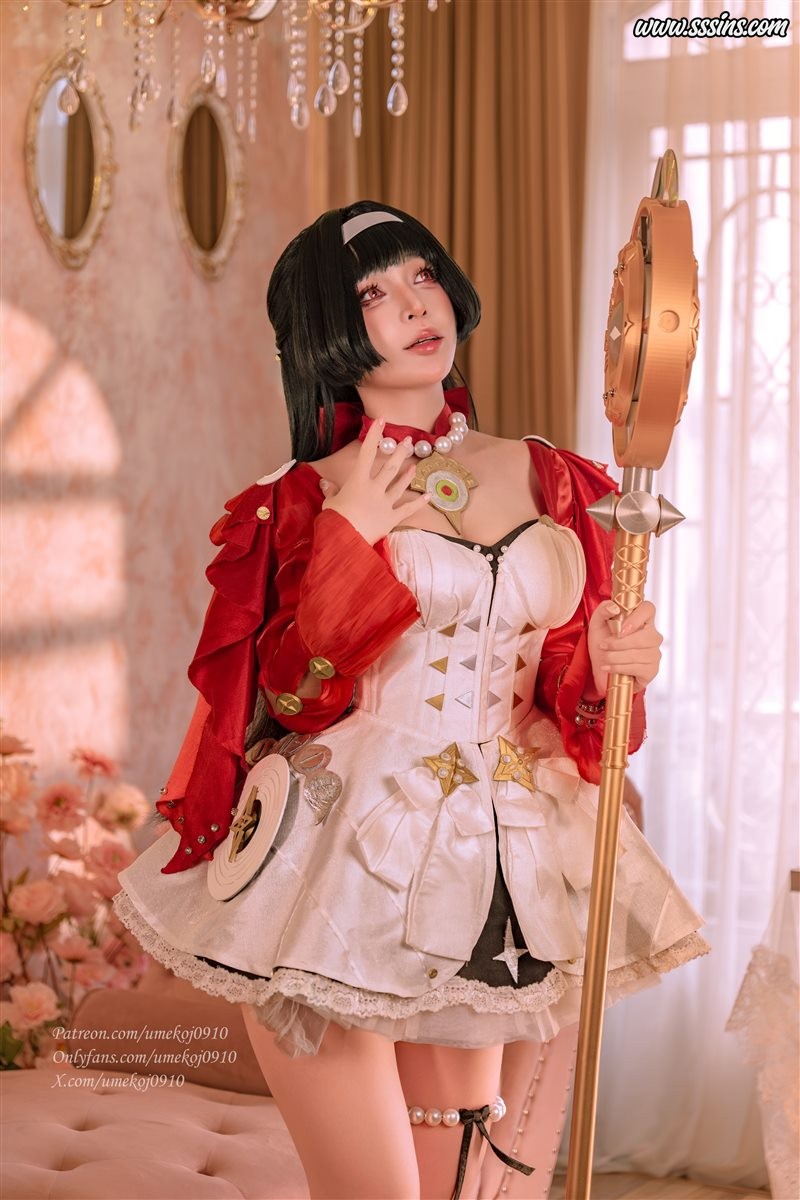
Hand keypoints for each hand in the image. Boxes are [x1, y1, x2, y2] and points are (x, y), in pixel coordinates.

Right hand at [317, 418, 431, 545]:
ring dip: (408, 475)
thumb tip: (325, 482)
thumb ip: (331, 491)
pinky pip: (408, 509)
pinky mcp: (391, 518)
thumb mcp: (329, 503)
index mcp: (358, 481)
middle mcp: (374, 488)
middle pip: (390, 467)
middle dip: (400, 452)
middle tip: (409, 441)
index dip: (374, 436)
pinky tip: (428, 495)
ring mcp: (385, 503)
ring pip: (399, 485)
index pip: (367, 453)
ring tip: (414, 466)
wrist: (346, 539)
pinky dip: (419, 503)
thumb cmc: (334, 520)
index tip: (381, 421)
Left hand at [586, 599, 662, 695]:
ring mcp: (654, 653)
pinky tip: (608, 668)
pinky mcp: (652, 670)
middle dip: (620, 644)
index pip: (649, 609)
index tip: (620, 630)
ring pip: (640, 654)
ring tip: (604, 658)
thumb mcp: (597, 624)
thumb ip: (603, 610)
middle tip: (604, 646)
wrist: (600, 668)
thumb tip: (614, 608)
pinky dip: (619, 668)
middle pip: (647, 636)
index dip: (636, 618)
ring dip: (615, 657)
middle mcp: (652, 636)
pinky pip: (638, 668)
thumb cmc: (602, 643)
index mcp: (642, 620)